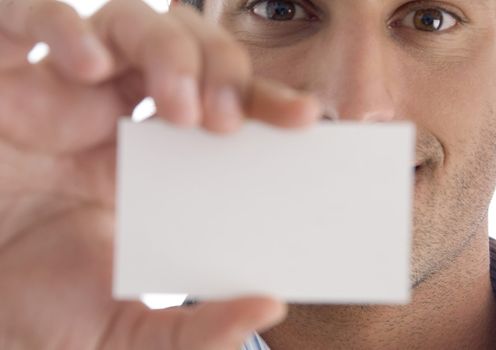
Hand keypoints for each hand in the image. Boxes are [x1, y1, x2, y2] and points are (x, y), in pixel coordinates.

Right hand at [0, 0, 319, 347]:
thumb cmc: (34, 305)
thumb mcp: (125, 329)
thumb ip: (195, 330)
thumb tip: (270, 306)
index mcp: (153, 163)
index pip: (225, 108)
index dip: (267, 102)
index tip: (305, 118)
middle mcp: (114, 116)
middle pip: (192, 51)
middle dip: (224, 71)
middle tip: (226, 121)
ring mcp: (60, 91)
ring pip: (131, 23)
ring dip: (167, 50)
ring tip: (175, 105)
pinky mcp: (2, 76)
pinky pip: (27, 17)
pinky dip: (61, 26)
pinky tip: (87, 67)